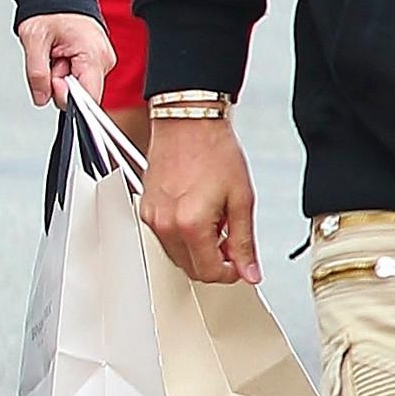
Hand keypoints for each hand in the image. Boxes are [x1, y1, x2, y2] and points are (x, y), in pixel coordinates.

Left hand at [16, 10, 114, 105]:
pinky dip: (68, 72)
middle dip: (60, 83)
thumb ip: (36, 73)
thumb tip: (41, 98)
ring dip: (63, 77)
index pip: (90, 98)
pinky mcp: (98, 63)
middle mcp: (105, 61)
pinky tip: (63, 56)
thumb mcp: (34, 39)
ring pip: (80, 88)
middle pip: (83, 94)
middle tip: (52, 60)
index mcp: (94, 55)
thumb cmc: (51, 12)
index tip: (53, 81)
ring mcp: (103, 62)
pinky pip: (81, 79)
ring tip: (57, 55)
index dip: (67, 97)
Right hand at [141, 118, 260, 284]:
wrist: (189, 122)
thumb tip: (249, 271)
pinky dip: (183, 236)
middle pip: (190, 268)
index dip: (229, 273)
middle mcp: (164, 224)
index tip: (240, 264)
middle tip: (232, 241)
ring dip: (198, 249)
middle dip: (214, 262)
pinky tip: (198, 216)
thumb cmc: (214, 151)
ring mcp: (150, 217)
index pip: (208, 272)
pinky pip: (165, 237)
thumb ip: (244, 242)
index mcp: (190, 224)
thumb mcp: (241, 199)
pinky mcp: (145, 209)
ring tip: (216, 222)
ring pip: (176, 255)